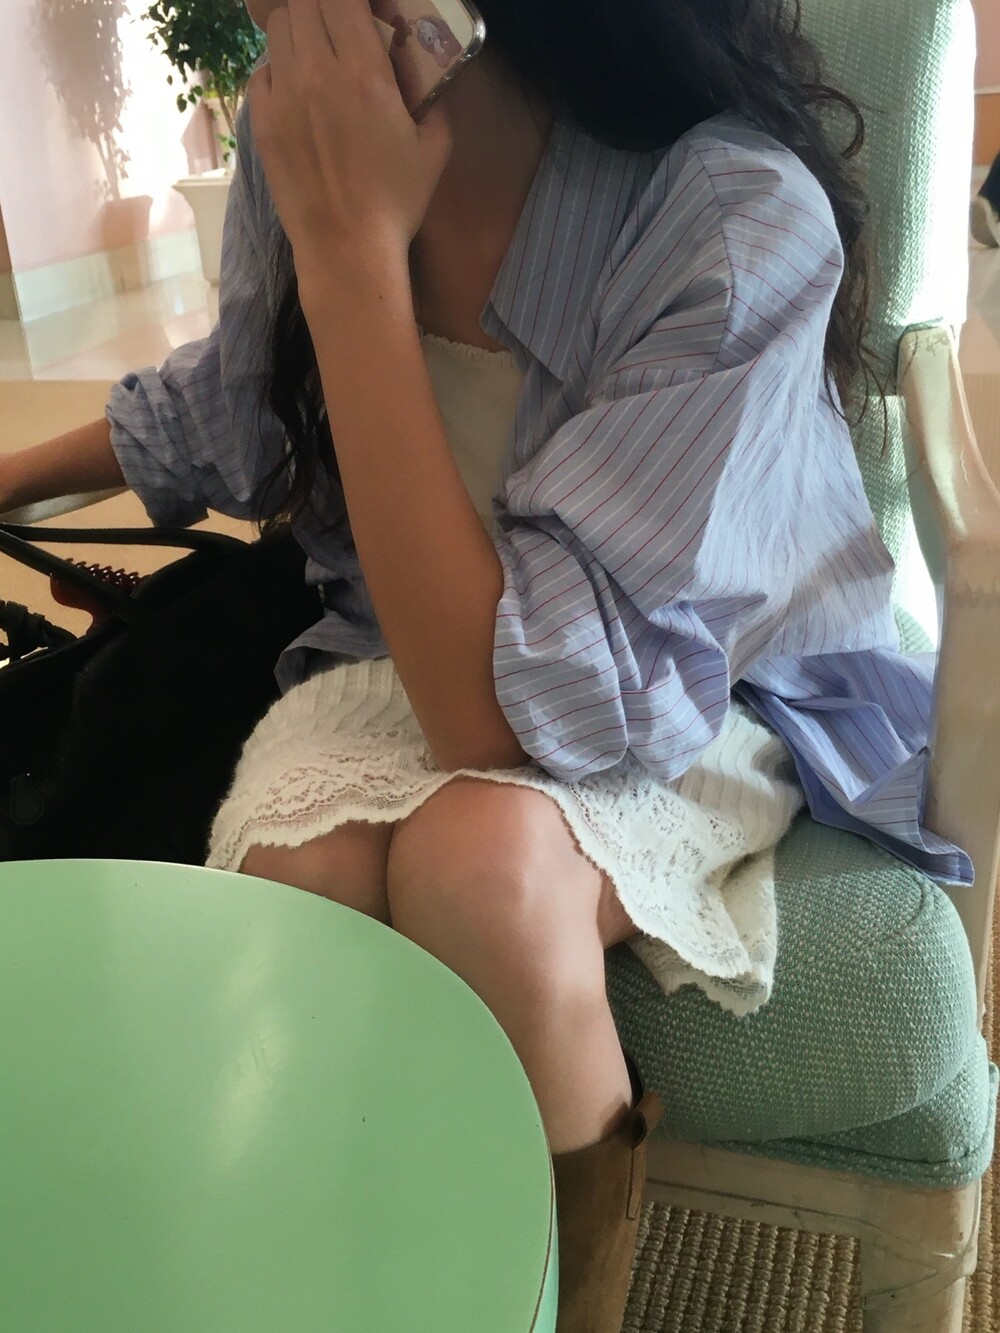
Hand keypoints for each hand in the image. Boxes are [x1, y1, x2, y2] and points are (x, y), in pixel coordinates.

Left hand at [247, 0, 452, 275]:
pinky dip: (279, 68)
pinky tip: (298, 90)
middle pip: (304, 2)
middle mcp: (316, 74)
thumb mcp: (434, 148)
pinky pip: (263, 70)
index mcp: (364, 74)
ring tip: (317, 52)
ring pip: (279, 28)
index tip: (362, 8)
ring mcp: (283, 97)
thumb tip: (421, 65)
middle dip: (324, 6)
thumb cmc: (396, 203)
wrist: (347, 249)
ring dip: (300, 29)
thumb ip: (431, 96)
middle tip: (340, 24)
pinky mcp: (262, 121)